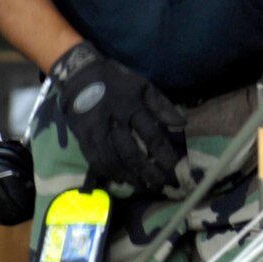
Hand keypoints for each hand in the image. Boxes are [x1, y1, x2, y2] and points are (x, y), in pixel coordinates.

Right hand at [49, 43, 186, 191]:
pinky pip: (95, 160)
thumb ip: (162, 106)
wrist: (80, 76)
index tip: (174, 166)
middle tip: (161, 183)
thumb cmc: (117, 81)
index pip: (151, 135)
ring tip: (143, 186)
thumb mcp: (143, 86)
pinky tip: (120, 180)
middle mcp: (114, 122)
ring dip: (129, 176)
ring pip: (113, 160)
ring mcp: (96, 132)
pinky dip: (108, 173)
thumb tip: (182, 124)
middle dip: (147, 171)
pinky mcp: (82, 138)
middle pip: (131, 153)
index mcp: (132, 107)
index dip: (163, 153)